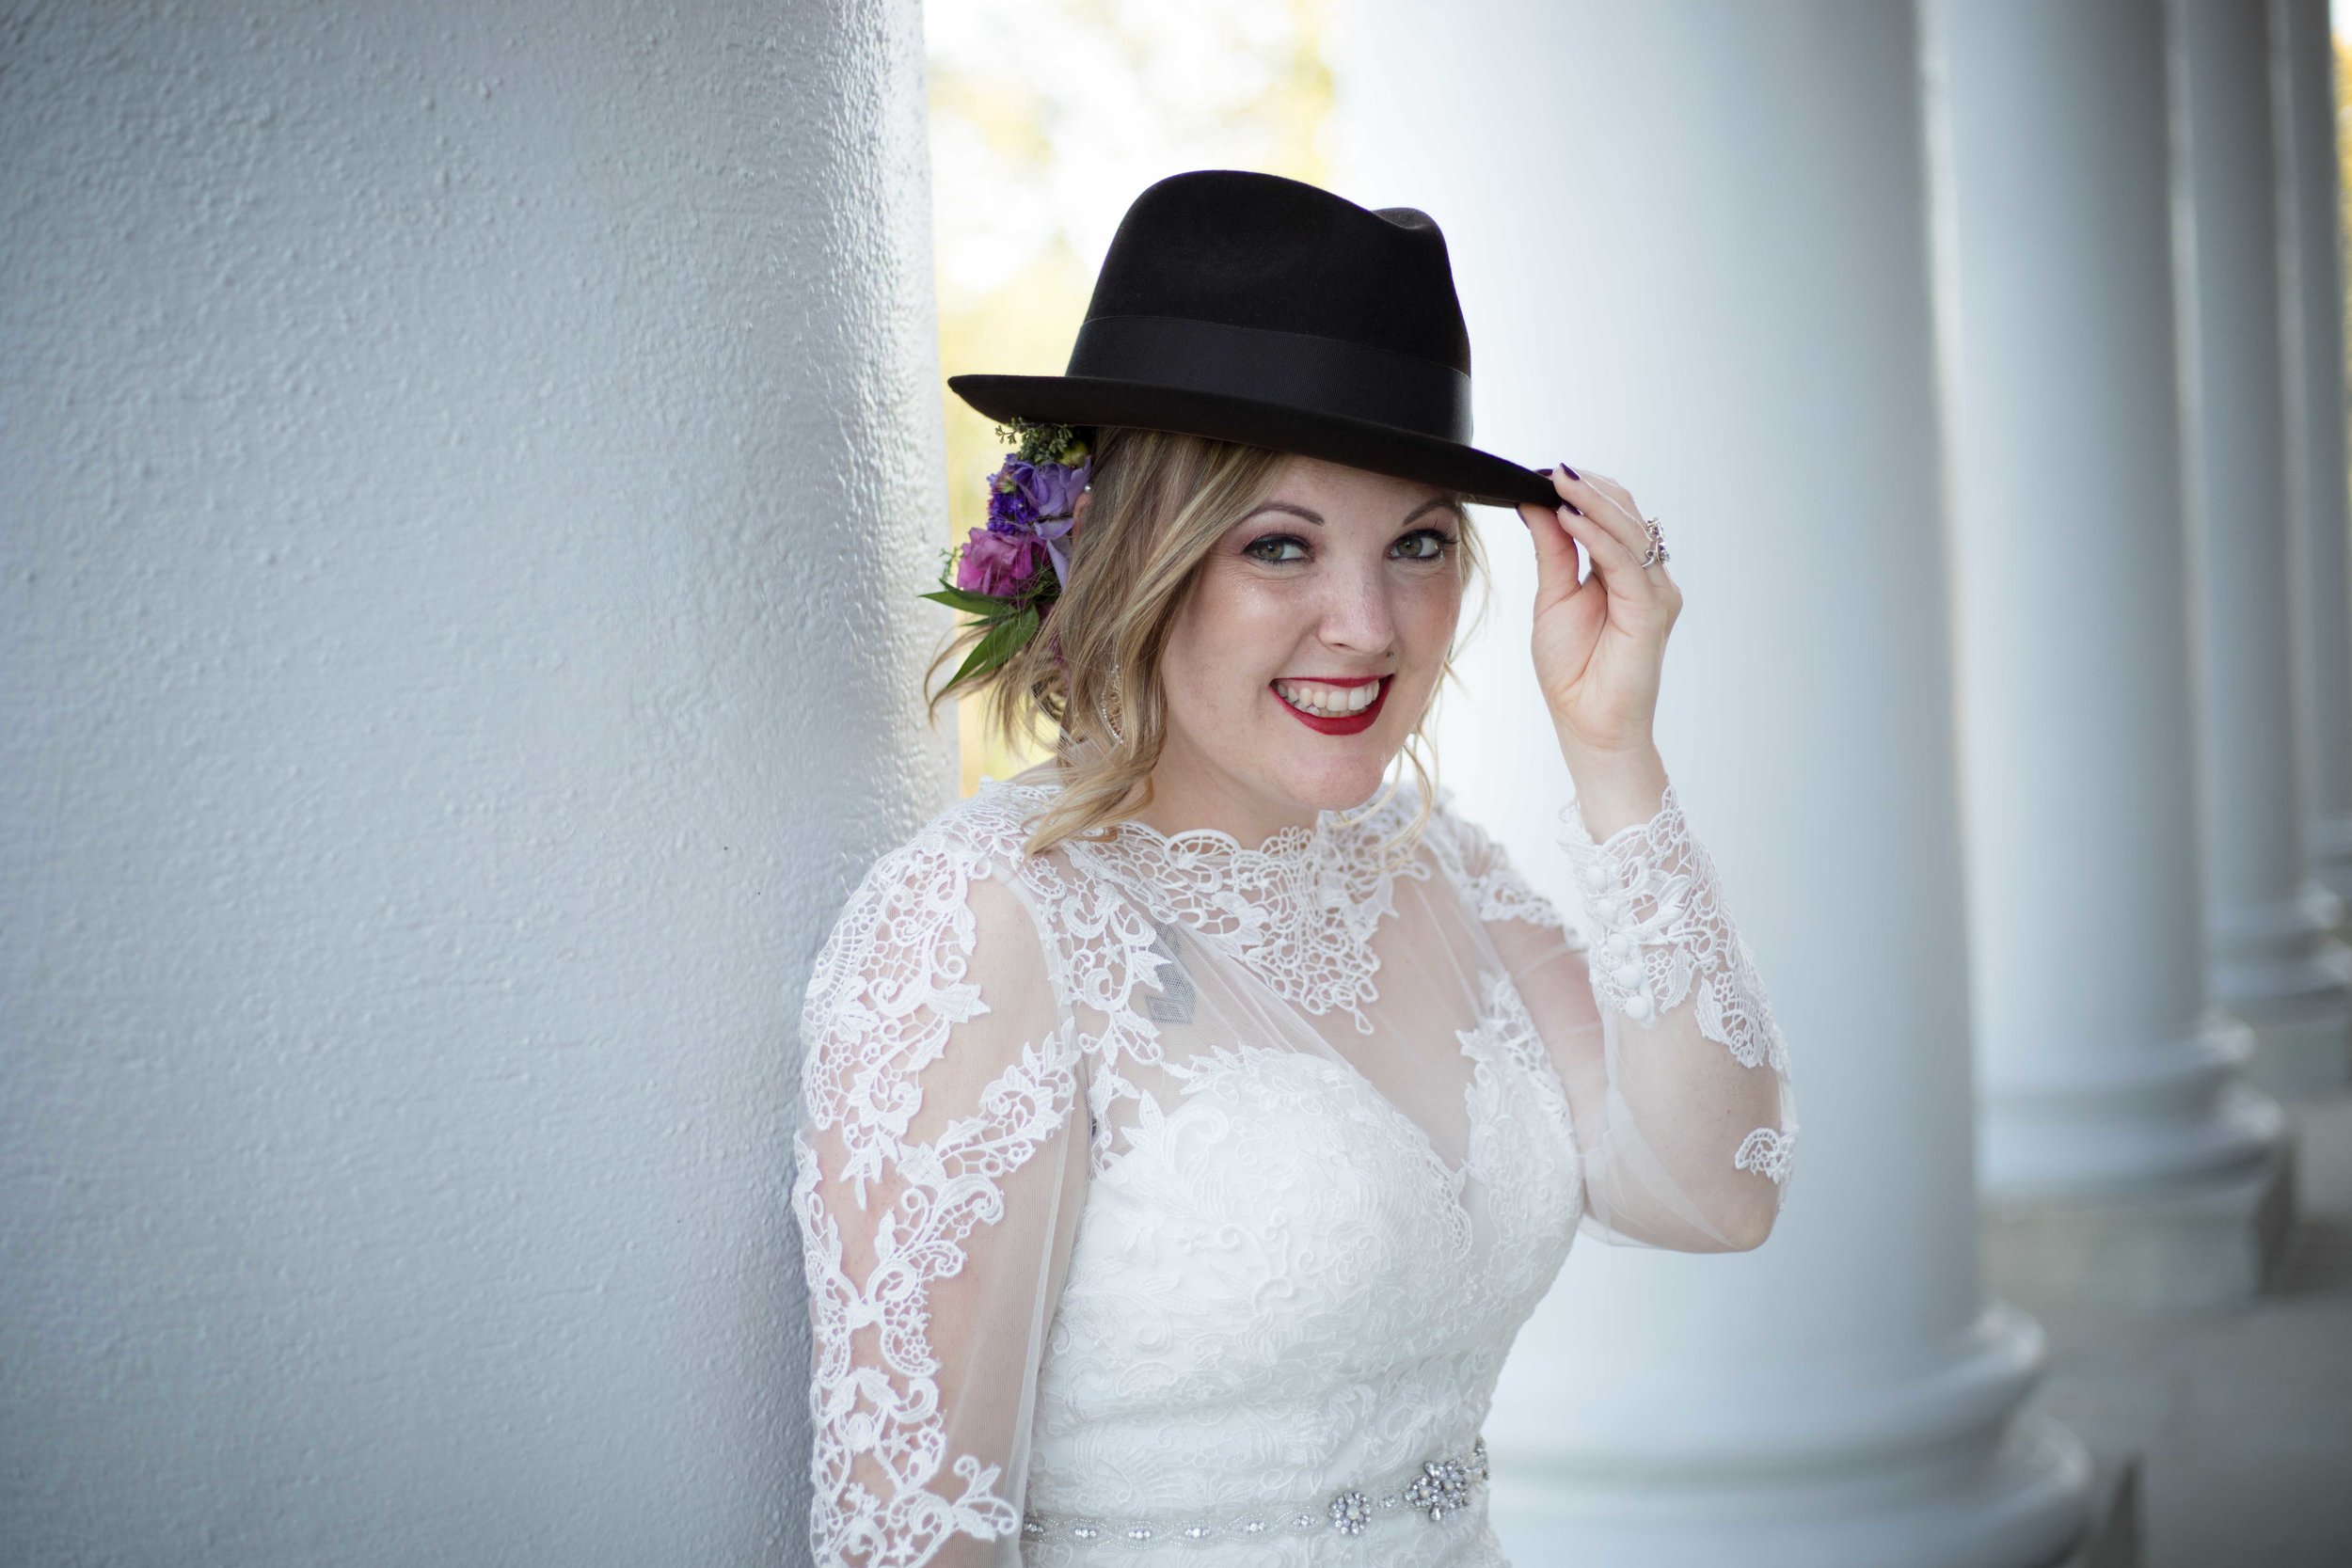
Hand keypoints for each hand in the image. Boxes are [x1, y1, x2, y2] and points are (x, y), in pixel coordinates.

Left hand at [1516, 466, 1679, 764]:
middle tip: (1552, 470)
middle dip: (1588, 489)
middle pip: (1626, 516)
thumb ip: (1553, 551)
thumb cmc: (1572, 671)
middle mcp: (1646, 578)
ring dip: (1592, 504)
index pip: (1612, 516)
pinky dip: (1597, 538)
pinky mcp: (1651, 611)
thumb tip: (1537, 504)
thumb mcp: (1553, 598)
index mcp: (1623, 573)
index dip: (1584, 492)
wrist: (1586, 725)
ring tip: (1558, 483)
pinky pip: (1625, 564)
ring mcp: (1654, 593)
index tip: (1546, 473)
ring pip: (1629, 532)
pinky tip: (1570, 521)